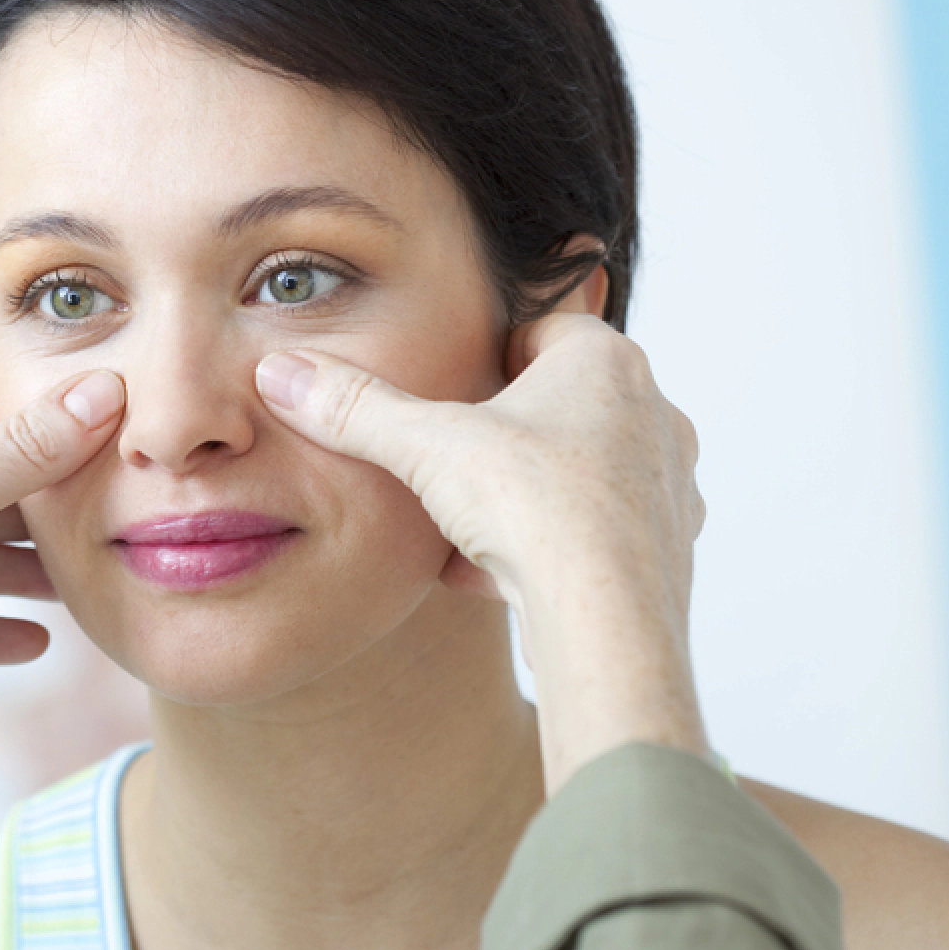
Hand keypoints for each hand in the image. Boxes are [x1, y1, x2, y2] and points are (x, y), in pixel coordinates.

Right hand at [254, 315, 705, 792]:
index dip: (482, 357)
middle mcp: (651, 413)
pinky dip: (542, 549)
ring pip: (574, 473)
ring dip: (518, 497)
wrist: (605, 620)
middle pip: (555, 405)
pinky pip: (590, 534)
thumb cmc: (535, 512)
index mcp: (606, 362)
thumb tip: (283, 372)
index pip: (539, 329)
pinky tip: (489, 579)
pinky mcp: (665, 549)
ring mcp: (665, 484)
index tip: (446, 393)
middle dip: (498, 434)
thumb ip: (354, 409)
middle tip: (445, 463)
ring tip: (461, 531)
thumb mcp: (425, 448)